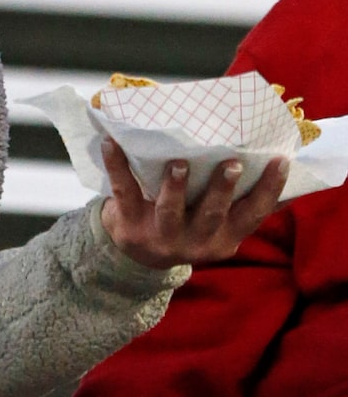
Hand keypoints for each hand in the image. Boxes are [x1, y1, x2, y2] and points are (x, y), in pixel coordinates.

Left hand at [99, 137, 286, 270]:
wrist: (135, 253)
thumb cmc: (187, 225)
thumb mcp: (218, 228)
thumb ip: (242, 207)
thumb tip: (284, 175)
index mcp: (223, 239)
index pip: (252, 215)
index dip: (268, 191)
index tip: (279, 162)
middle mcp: (194, 242)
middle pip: (212, 216)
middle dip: (222, 191)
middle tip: (232, 164)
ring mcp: (161, 235)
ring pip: (170, 212)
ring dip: (176, 188)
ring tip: (179, 164)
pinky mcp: (129, 224)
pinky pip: (124, 192)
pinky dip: (117, 166)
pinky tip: (111, 143)